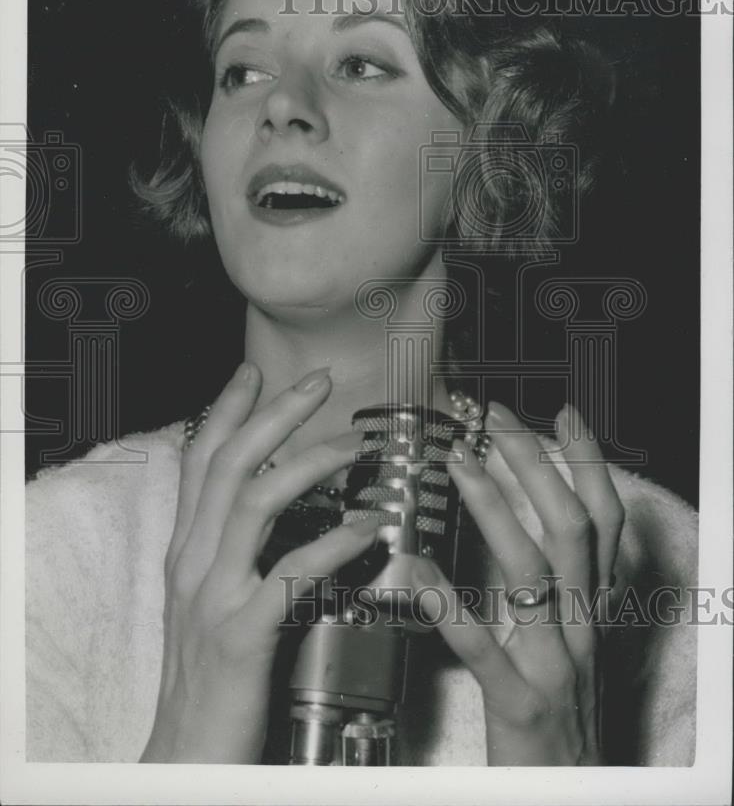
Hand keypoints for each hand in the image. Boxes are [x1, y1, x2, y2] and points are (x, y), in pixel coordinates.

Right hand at [140, 362, 376, 762]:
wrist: (188, 750)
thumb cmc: (208, 672)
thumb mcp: (207, 598)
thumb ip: (231, 549)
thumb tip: (269, 503)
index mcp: (186, 550)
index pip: (199, 461)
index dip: (226, 411)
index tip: (254, 372)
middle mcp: (193, 562)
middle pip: (228, 465)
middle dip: (274, 415)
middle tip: (320, 381)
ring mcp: (213, 596)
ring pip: (255, 502)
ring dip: (309, 464)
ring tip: (358, 444)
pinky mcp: (241, 634)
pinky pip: (290, 574)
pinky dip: (332, 543)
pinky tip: (369, 526)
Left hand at [410, 401, 623, 765]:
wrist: (573, 792)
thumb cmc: (562, 708)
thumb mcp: (575, 638)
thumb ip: (563, 585)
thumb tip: (540, 523)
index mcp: (593, 606)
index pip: (603, 519)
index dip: (587, 463)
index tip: (563, 412)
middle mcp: (582, 624)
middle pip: (570, 527)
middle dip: (535, 464)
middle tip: (495, 416)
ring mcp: (554, 662)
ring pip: (531, 571)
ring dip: (494, 508)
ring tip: (456, 461)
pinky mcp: (518, 701)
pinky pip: (482, 646)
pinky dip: (448, 605)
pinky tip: (414, 571)